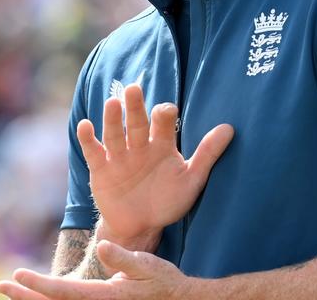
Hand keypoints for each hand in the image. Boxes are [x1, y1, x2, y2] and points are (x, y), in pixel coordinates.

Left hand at [0, 241, 192, 298]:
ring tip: (11, 291)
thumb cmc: (165, 282)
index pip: (64, 292)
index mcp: (106, 297)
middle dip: (25, 297)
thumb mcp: (150, 265)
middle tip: (0, 285)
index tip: (17, 276)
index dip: (39, 285)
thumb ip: (125, 259)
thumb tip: (102, 247)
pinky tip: (37, 297)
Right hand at [80, 82, 232, 243]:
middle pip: (136, 122)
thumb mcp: (191, 179)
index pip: (163, 124)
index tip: (167, 111)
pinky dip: (87, 138)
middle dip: (135, 107)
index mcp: (161, 144)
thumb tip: (230, 128)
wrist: (140, 227)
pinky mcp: (101, 168)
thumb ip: (207, 154)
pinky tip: (86, 125)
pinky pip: (93, 151)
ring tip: (112, 103)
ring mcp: (119, 156)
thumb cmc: (167, 201)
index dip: (164, 116)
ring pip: (115, 133)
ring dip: (112, 119)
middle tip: (133, 89)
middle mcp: (139, 145)